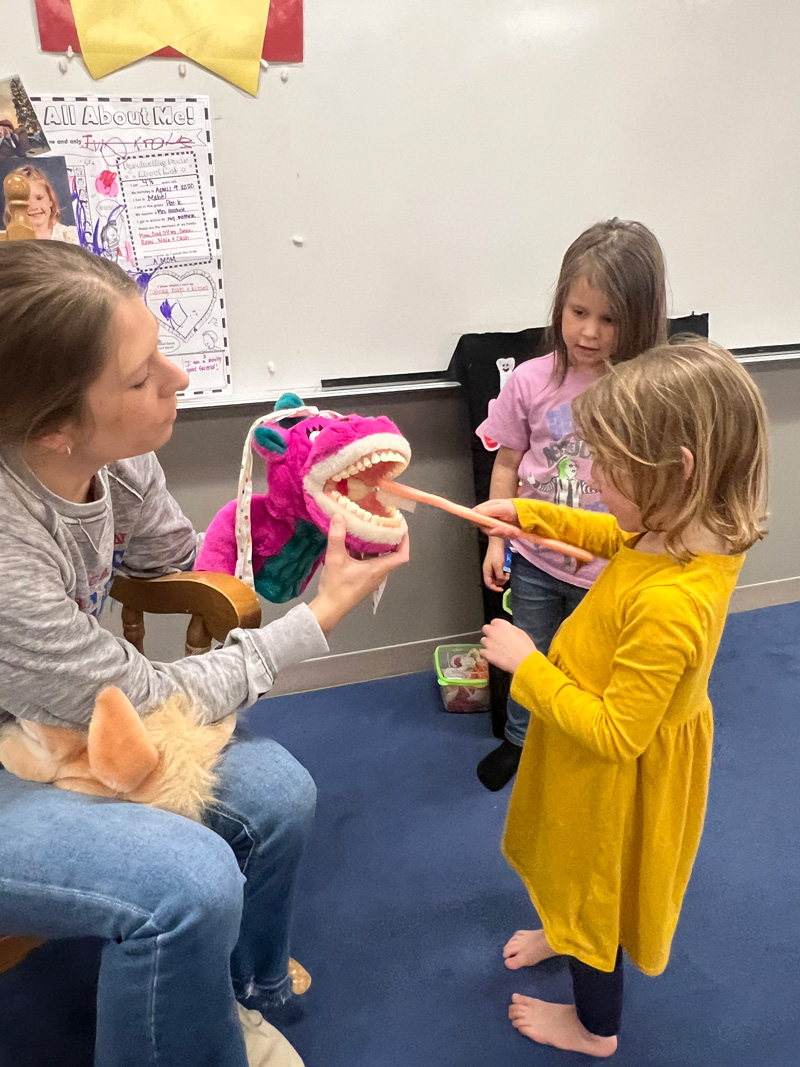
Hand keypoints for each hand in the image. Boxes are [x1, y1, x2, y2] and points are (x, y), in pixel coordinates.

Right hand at [309, 515, 409, 634]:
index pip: (402, 555)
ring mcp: (371, 576)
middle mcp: (379, 573)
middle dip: (389, 536)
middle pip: (392, 553)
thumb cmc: (336, 588)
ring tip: (370, 526)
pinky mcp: (363, 578)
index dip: (405, 540)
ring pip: (380, 556)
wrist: (329, 608)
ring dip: (376, 543)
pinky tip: (355, 541)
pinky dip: (366, 550)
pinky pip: (370, 561)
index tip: (401, 526)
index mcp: (378, 569)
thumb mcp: (335, 560)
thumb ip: (337, 538)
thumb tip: (339, 517)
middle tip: (383, 521)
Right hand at [474, 498, 519, 537]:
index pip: (475, 514)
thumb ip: (489, 510)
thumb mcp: (500, 507)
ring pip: (491, 533)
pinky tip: (512, 532)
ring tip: (509, 530)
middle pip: (483, 526)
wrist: (525, 514)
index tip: (481, 524)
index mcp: (486, 508)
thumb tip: (476, 512)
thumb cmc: (512, 507)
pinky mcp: (500, 531)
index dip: (476, 520)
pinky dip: (506, 535)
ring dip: (501, 533)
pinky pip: (499, 536)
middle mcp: (488, 517)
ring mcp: (494, 525)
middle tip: (500, 528)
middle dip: (492, 529)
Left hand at [481, 618, 536, 673]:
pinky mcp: (486, 654)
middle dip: (489, 633)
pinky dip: (487, 654)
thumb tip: (505, 630)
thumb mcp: (520, 632)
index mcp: (501, 624)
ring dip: (488, 644)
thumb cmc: (525, 648)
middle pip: (485, 629)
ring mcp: (488, 643)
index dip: (497, 628)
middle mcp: (493, 632)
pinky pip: (482, 652)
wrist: (524, 662)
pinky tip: (495, 656)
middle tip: (496, 640)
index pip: (494, 622)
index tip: (500, 632)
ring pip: (483, 641)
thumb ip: (509, 629)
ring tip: (497, 650)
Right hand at [482, 536, 507, 591]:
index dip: (494, 588)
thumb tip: (501, 581)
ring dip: (503, 577)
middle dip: (501, 581)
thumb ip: (499, 576)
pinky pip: (500, 572)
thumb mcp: (498, 566)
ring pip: (498, 577)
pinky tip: (507, 569)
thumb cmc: (496, 553)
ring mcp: (492, 568)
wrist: (497, 543)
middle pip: (494, 581)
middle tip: (506, 576)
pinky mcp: (496, 565)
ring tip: (507, 572)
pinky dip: (504, 573)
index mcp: (486, 572)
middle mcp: (488, 571)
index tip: (501, 589)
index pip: (489, 584)